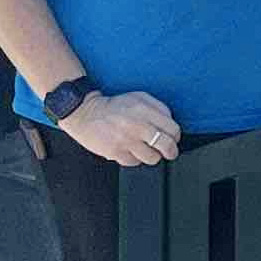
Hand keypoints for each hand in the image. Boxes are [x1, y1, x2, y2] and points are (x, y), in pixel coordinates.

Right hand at [65, 89, 182, 166]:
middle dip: (171, 151)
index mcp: (145, 110)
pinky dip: (134, 158)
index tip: (173, 139)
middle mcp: (137, 126)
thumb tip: (171, 122)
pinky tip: (129, 149)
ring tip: (145, 149)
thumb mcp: (139, 98)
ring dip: (151, 155)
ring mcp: (127, 140)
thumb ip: (158, 108)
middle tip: (168, 151)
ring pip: (152, 158)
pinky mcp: (116, 152)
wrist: (85, 113)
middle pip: (167, 146)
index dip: (175, 136)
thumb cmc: (113, 107)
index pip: (173, 129)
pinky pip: (135, 162)